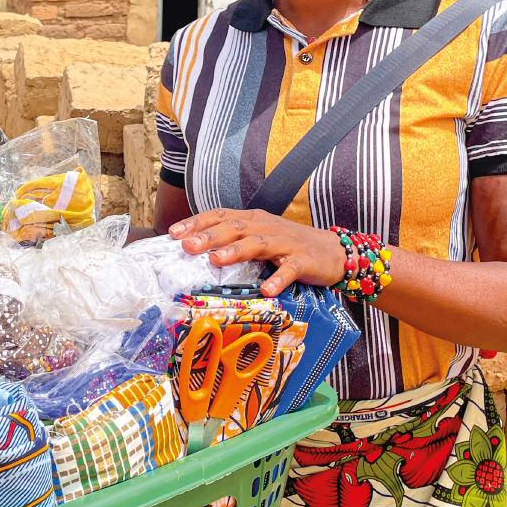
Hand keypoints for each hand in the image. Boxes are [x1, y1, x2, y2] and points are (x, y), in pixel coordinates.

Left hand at [167, 209, 345, 295]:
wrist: (333, 251)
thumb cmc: (289, 246)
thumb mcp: (259, 237)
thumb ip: (233, 240)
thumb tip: (195, 251)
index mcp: (253, 220)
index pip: (220, 216)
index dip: (197, 223)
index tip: (173, 234)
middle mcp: (267, 227)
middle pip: (235, 227)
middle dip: (210, 236)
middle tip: (187, 246)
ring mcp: (286, 243)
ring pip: (259, 243)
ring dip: (237, 250)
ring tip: (217, 260)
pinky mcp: (304, 261)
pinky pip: (290, 270)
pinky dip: (278, 279)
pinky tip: (266, 290)